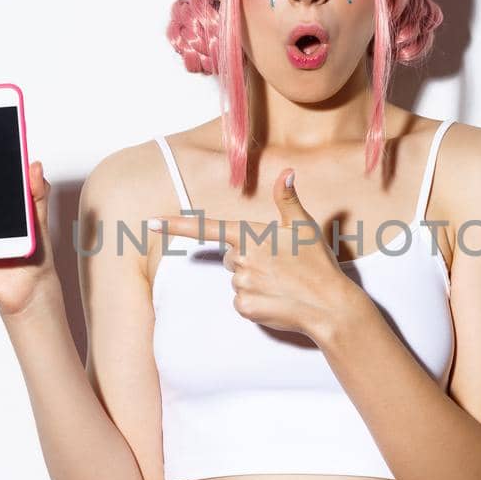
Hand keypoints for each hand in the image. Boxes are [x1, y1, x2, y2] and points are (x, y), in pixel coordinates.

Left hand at [150, 168, 363, 339]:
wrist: (330, 305)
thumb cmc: (318, 263)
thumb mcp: (304, 226)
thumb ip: (288, 199)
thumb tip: (287, 172)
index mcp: (250, 236)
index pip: (207, 228)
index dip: (176, 225)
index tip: (150, 223)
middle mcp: (241, 259)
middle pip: (231, 257)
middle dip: (249, 260)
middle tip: (280, 265)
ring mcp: (241, 284)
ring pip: (237, 280)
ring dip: (255, 282)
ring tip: (282, 284)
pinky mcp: (245, 308)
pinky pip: (241, 302)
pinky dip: (256, 303)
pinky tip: (277, 300)